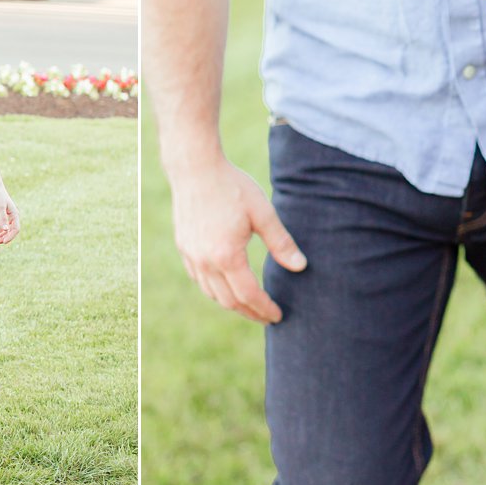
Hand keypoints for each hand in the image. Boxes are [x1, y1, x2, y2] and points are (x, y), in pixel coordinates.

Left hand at [0, 187, 19, 244]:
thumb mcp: (0, 207)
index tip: (4, 241)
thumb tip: (5, 230)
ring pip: (5, 231)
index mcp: (15, 215)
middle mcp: (12, 217)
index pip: (16, 229)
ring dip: (0, 236)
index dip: (11, 236)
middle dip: (4, 238)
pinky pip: (1, 228)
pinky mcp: (1, 217)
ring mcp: (7, 218)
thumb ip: (3, 219)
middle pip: (11, 232)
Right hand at [169, 158, 305, 323]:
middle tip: (267, 316)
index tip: (278, 316)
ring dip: (232, 304)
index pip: (249, 295)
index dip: (264, 308)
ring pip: (212, 294)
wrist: (195, 168)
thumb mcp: (262, 212)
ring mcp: (191, 256)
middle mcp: (205, 262)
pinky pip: (200, 280)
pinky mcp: (184, 248)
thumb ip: (281, 242)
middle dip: (250, 312)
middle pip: (229, 301)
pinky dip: (215, 290)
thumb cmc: (232, 186)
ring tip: (250, 305)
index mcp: (227, 256)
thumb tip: (300, 266)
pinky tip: (226, 286)